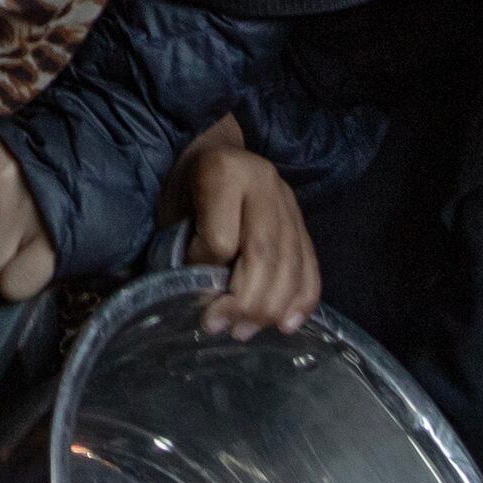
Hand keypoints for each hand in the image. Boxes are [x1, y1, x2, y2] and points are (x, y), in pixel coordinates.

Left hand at [175, 120, 318, 335]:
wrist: (217, 151)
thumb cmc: (185, 184)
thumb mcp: (171, 205)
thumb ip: (179, 245)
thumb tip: (187, 297)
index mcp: (226, 173)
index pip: (222, 239)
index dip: (204, 269)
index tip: (187, 282)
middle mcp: (265, 185)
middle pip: (264, 256)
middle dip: (244, 302)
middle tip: (222, 328)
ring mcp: (289, 203)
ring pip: (291, 265)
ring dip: (270, 309)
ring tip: (243, 331)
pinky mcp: (303, 221)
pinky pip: (311, 265)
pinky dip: (302, 300)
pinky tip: (285, 324)